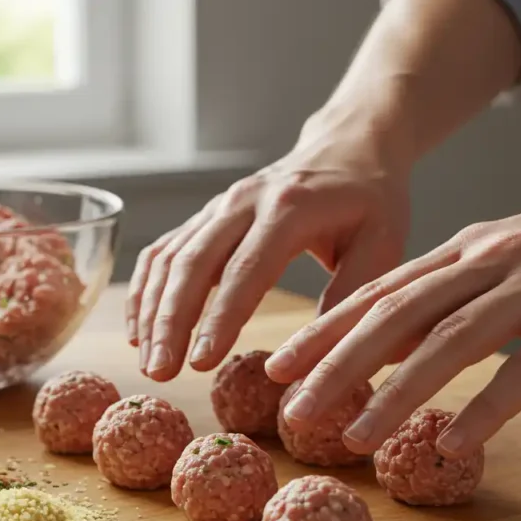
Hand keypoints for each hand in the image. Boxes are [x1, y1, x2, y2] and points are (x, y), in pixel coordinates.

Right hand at [126, 116, 410, 381]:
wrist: (349, 147)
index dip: (220, 317)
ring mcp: (219, 206)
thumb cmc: (370, 202)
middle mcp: (244, 201)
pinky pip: (164, 251)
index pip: (246, 269)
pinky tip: (139, 330)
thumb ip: (347, 298)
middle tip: (161, 372)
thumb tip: (314, 359)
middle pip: (193, 262)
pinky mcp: (206, 216)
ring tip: (149, 363)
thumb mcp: (382, 245)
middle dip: (171, 321)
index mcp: (290, 208)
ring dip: (152, 311)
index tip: (201, 362)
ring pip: (170, 258)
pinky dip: (145, 290)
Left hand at [266, 178, 520, 457]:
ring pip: (453, 341)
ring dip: (397, 393)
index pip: (381, 291)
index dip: (324, 329)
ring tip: (355, 438)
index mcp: (471, 248)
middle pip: (399, 315)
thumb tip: (394, 344)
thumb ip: (456, 295)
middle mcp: (495, 260)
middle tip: (291, 408)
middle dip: (337, 363)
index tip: (277, 365)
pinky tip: (455, 443)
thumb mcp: (515, 260)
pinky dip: (489, 406)